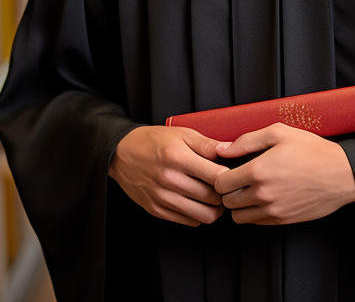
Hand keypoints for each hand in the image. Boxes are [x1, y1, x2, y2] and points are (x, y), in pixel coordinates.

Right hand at [109, 125, 227, 225]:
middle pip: (212, 198)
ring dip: (214, 208)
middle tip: (226, 187)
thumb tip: (231, 151)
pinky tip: (198, 201)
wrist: (122, 153)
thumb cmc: (154, 141)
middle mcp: (169, 180)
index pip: (216, 177)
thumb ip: (207, 144)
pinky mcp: (156, 210)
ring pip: (203, 215)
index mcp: (178, 157)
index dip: (230, 177)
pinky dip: (198, 214)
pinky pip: (189, 221)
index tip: (232, 174)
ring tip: (215, 197)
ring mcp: (162, 197)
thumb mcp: (182, 134)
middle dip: (224, 194)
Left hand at [213, 123, 354, 225]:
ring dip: (239, 204)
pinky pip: (256, 222)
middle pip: (227, 201)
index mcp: (258, 171)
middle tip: (238, 179)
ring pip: (238, 216)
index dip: (221, 175)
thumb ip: (246, 141)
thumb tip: (221, 149)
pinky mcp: (283, 221)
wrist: (342, 175)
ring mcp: (273, 210)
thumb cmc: (312, 150)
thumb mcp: (279, 133)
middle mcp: (263, 194)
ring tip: (249, 190)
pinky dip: (254, 212)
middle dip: (228, 190)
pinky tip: (263, 197)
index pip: (221, 183)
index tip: (229, 169)